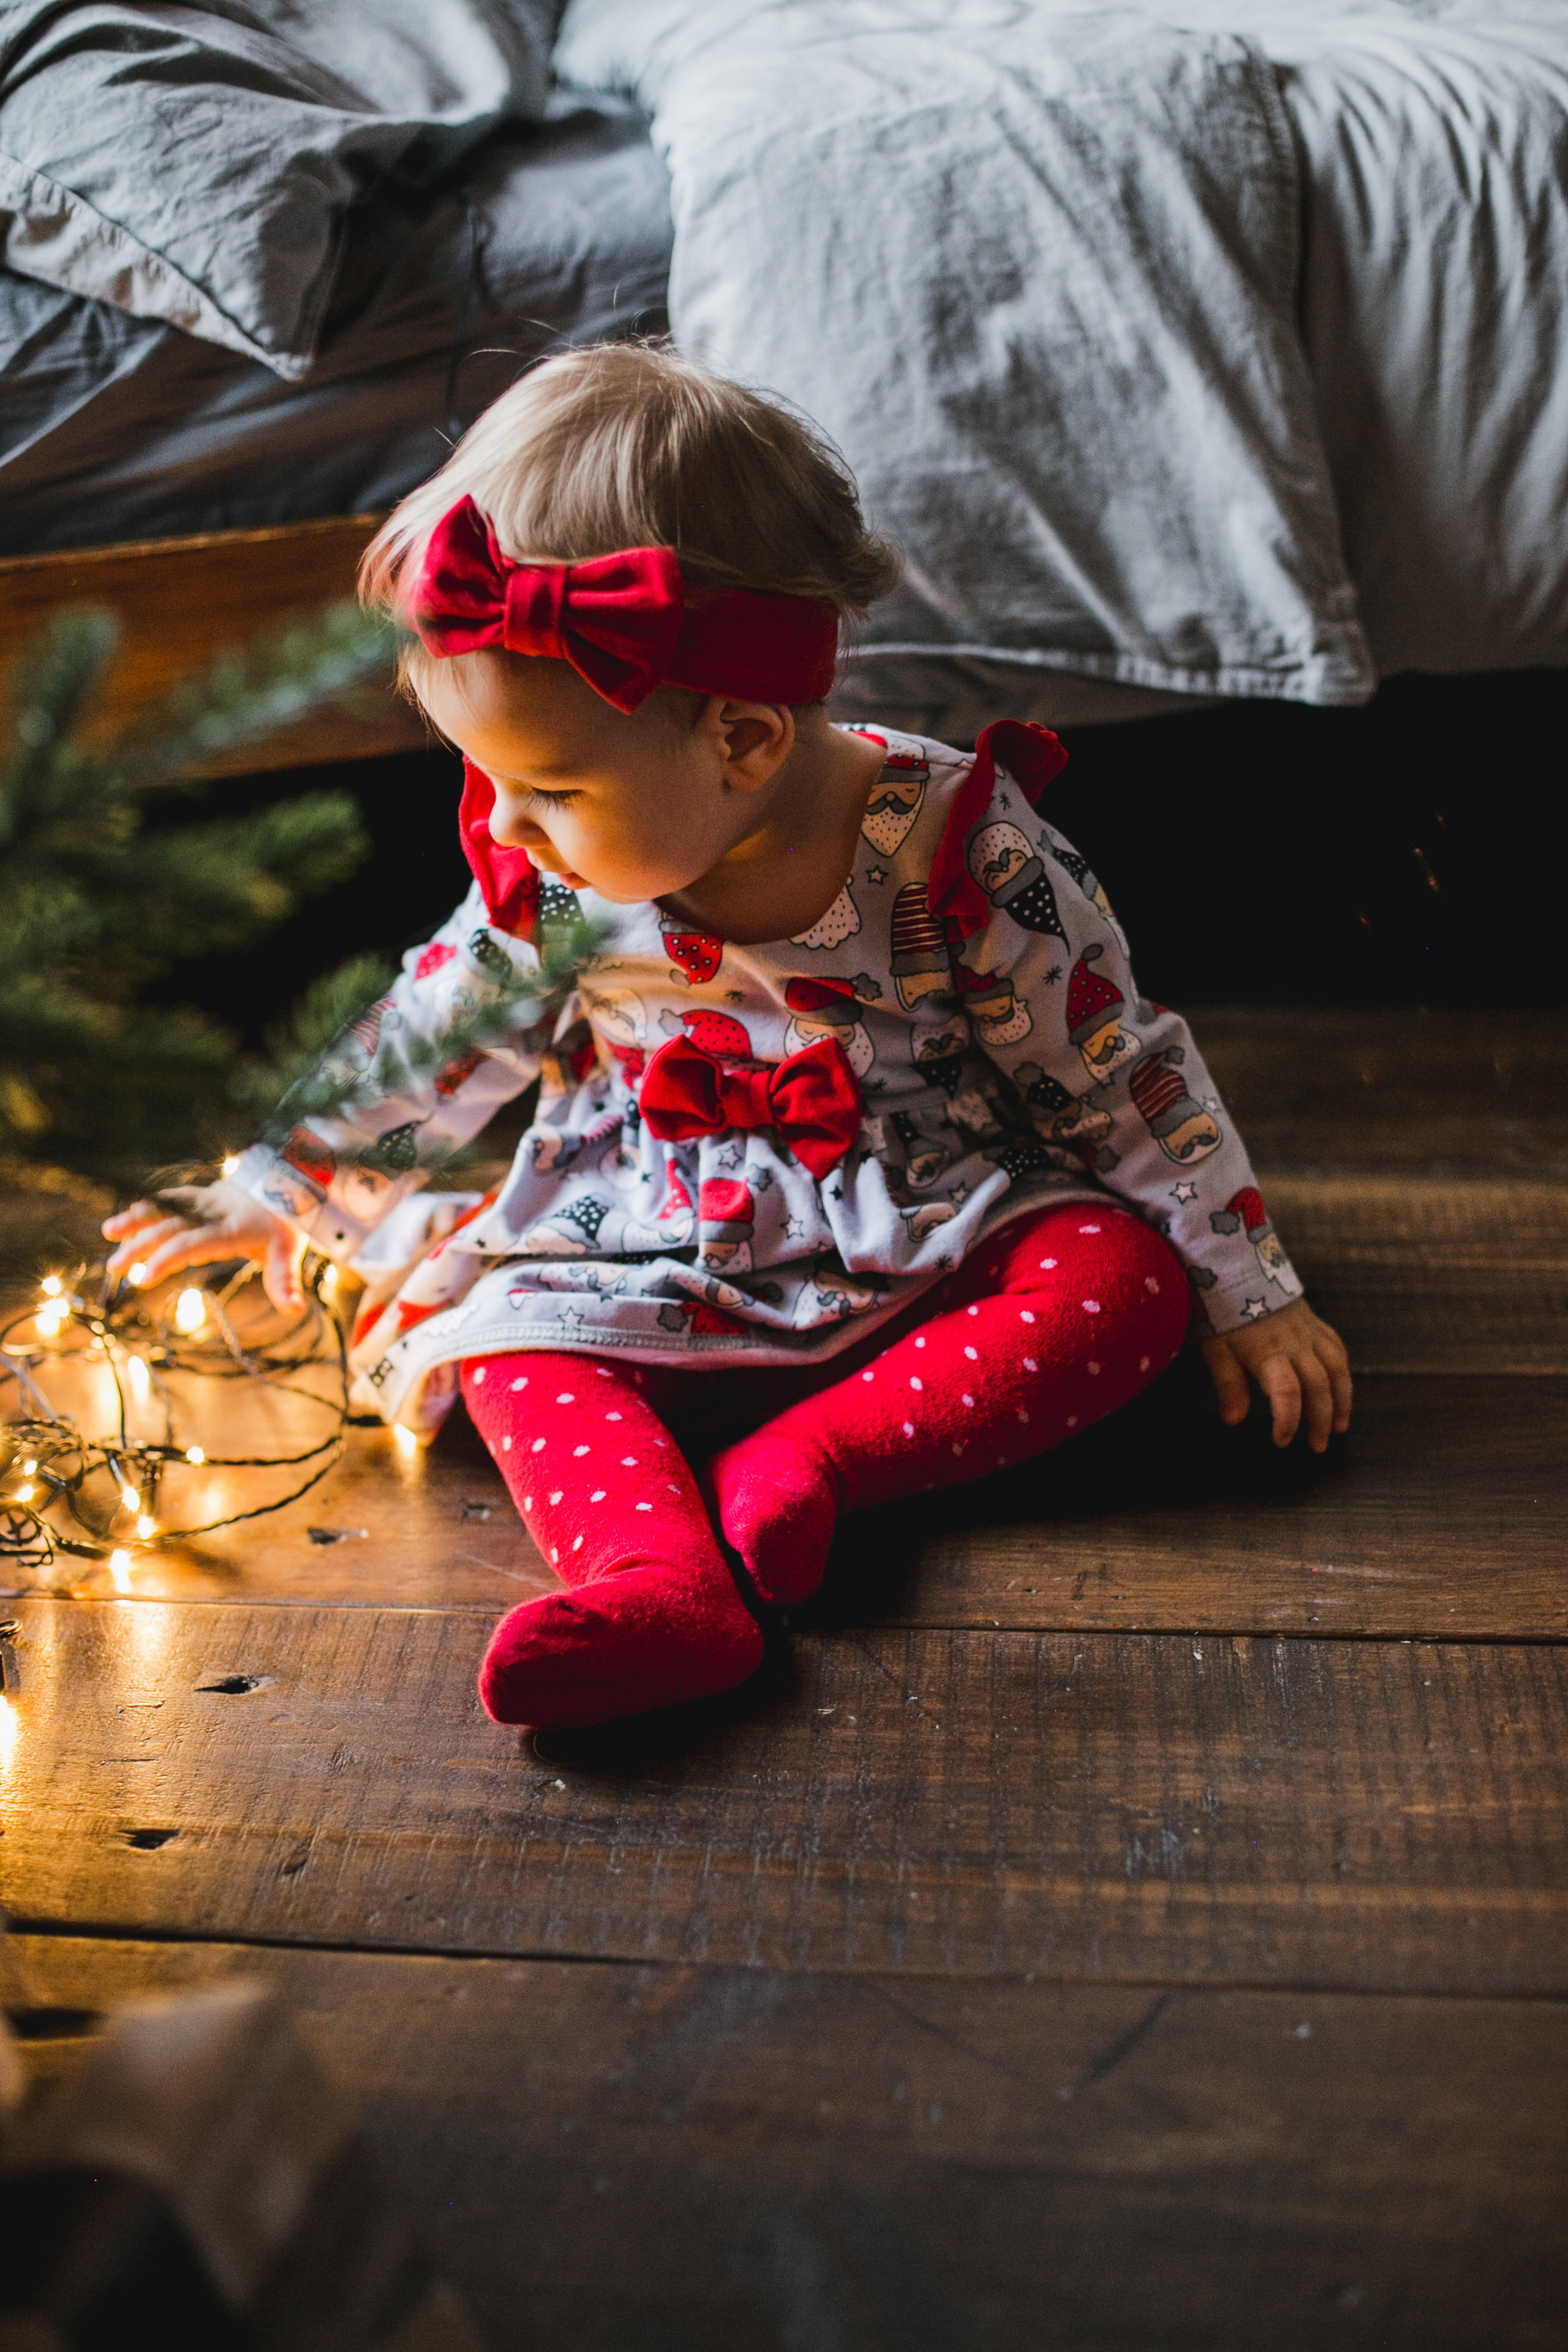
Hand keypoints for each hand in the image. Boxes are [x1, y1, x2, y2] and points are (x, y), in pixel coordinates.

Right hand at [103, 1180, 304, 1314]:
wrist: (292, 1184)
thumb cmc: (288, 1224)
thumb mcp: (289, 1253)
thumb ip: (286, 1283)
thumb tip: (295, 1310)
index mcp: (234, 1228)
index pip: (195, 1243)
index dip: (169, 1258)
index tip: (145, 1277)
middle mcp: (216, 1211)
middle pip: (173, 1227)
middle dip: (142, 1246)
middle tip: (116, 1268)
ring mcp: (207, 1200)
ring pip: (167, 1207)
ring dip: (137, 1220)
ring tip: (109, 1233)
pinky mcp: (202, 1195)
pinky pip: (173, 1198)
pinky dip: (150, 1206)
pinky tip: (128, 1217)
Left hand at [1200, 1296, 1351, 1451]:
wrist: (1240, 1271)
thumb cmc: (1224, 1313)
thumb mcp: (1217, 1349)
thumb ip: (1228, 1384)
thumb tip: (1234, 1420)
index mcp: (1268, 1353)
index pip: (1286, 1391)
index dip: (1287, 1419)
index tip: (1282, 1441)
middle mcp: (1296, 1345)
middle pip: (1318, 1387)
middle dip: (1321, 1420)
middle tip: (1318, 1446)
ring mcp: (1310, 1334)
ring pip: (1337, 1371)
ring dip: (1341, 1402)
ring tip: (1340, 1428)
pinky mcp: (1317, 1326)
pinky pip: (1338, 1352)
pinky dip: (1343, 1376)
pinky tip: (1342, 1392)